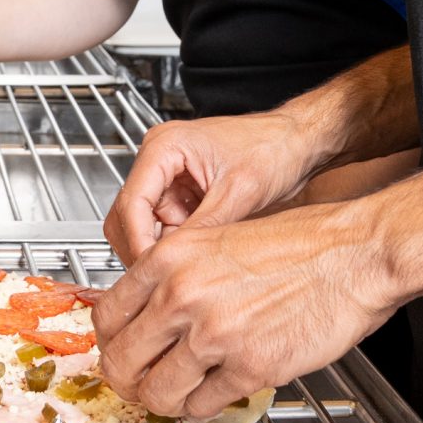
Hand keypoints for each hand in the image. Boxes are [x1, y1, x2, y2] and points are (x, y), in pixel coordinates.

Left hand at [93, 202, 394, 417]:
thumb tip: (144, 312)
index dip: (110, 342)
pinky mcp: (249, 367)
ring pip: (157, 392)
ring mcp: (214, 334)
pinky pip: (203, 406)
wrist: (352, 254)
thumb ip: (175, 273)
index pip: (105, 315)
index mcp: (169, 258)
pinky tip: (215, 392)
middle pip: (121, 360)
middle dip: (128, 381)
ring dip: (164, 401)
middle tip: (140, 384)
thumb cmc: (296, 243)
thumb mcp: (215, 239)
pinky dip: (204, 407)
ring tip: (178, 394)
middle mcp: (182, 295)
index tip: (120, 350)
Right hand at [101, 111, 323, 261]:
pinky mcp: (180, 195)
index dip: (138, 242)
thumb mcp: (238, 194)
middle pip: (127, 217)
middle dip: (143, 250)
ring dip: (159, 250)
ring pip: (141, 227)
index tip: (151, 272)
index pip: (131, 203)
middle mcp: (158, 159)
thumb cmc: (273, 148)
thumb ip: (202, 230)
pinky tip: (194, 259)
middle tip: (163, 279)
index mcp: (164, 147)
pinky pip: (163, 228)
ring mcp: (167, 178)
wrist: (296, 142)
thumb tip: (176, 266)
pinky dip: (174, 247)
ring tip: (184, 270)